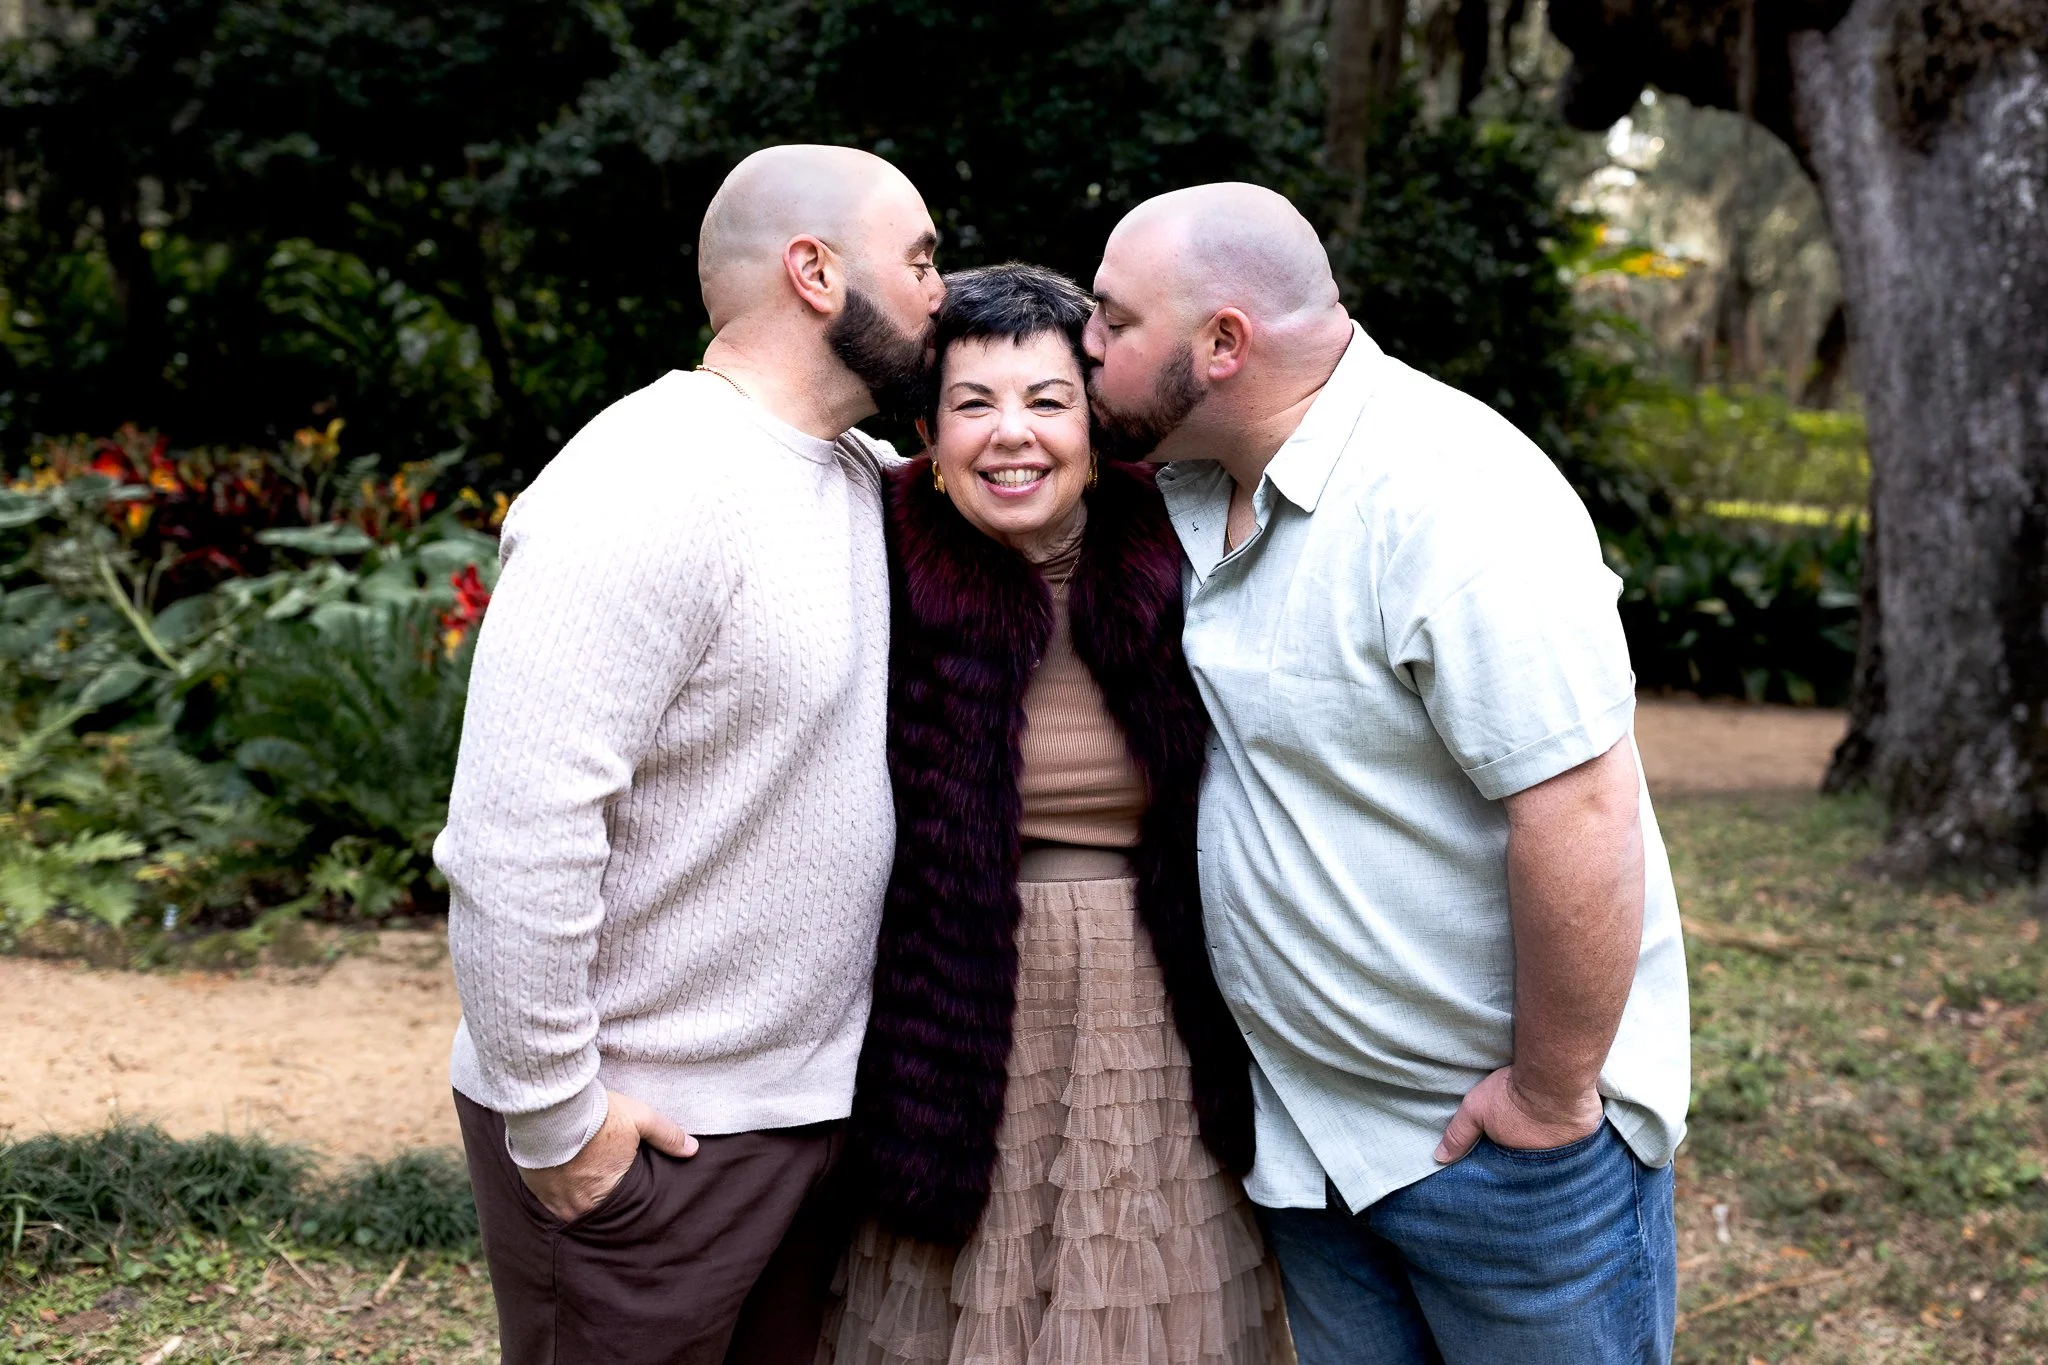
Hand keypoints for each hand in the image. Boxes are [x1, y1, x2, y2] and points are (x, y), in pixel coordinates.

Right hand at [519, 1089, 697, 1221]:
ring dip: (578, 1198)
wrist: (550, 1108)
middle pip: (596, 1209)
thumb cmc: (598, 1115)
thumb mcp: (640, 1119)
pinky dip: (557, 1192)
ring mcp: (555, 1201)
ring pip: (572, 1208)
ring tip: (583, 1184)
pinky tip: (562, 1178)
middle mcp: (581, 1207)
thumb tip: (692, 1150)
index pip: (623, 1207)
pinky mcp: (535, 1191)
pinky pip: (549, 1201)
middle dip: (601, 1200)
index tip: (625, 1189)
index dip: (624, 1197)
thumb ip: (667, 1136)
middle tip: (603, 1187)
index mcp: (609, 1194)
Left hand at [1433, 1065, 1602, 1164]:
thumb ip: (1459, 1135)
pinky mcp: (1590, 1135)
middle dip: (1535, 1157)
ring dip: (1557, 1146)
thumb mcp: (1476, 1109)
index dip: (1511, 1157)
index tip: (1510, 1150)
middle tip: (1531, 1138)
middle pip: (1539, 1162)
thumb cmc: (1513, 1093)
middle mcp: (1549, 1162)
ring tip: (1551, 1132)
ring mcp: (1572, 1151)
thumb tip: (1440, 1158)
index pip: (1514, 1167)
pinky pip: (1583, 1141)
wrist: (1554, 1077)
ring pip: (1562, 1153)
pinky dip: (1578, 1136)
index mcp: (1521, 1159)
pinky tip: (1573, 1127)